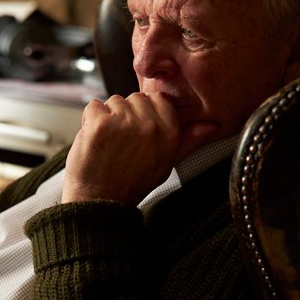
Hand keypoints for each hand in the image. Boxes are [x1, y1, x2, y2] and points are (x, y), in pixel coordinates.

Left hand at [61, 92, 217, 203]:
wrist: (101, 201)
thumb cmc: (132, 183)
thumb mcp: (167, 163)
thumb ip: (188, 141)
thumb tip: (211, 125)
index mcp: (169, 133)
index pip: (159, 100)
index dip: (145, 112)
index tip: (137, 130)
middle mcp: (150, 126)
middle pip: (135, 98)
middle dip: (125, 115)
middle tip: (121, 141)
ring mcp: (124, 123)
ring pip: (113, 101)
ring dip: (106, 117)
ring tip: (108, 143)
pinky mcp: (100, 124)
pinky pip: (94, 106)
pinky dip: (88, 121)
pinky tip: (94, 140)